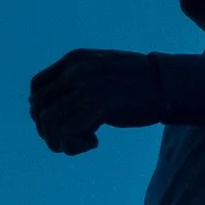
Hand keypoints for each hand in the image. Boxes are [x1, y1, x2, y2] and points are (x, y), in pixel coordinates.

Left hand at [28, 48, 162, 153]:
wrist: (168, 84)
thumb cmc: (140, 82)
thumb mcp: (103, 70)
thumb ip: (80, 80)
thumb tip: (60, 105)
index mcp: (74, 59)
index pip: (37, 86)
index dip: (39, 110)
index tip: (55, 123)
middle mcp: (75, 71)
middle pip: (39, 107)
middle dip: (48, 129)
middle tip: (67, 139)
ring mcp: (85, 88)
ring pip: (49, 122)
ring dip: (58, 140)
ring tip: (79, 143)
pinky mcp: (96, 107)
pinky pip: (66, 132)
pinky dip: (72, 144)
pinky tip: (93, 143)